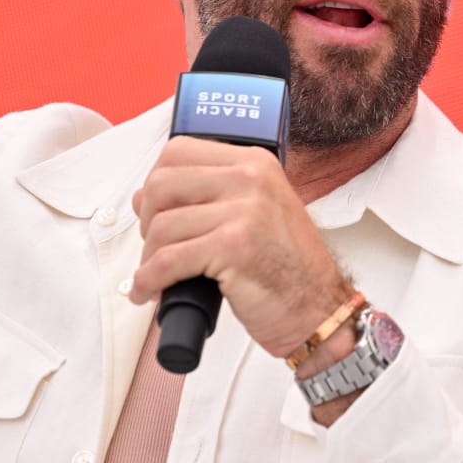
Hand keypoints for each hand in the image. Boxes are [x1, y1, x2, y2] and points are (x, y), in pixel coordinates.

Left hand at [129, 138, 352, 359]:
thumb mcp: (252, 216)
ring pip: (161, 226)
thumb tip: (143, 195)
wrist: (319, 311)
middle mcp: (250, 179)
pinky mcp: (233, 247)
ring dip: (148, 258)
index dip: (155, 182)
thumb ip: (206, 198)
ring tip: (156, 275)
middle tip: (155, 245)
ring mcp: (244, 211)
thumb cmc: (289, 269)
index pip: (179, 151)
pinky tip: (150, 290)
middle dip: (146, 220)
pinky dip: (149, 279)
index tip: (154, 209)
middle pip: (162, 184)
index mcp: (254, 163)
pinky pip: (168, 260)